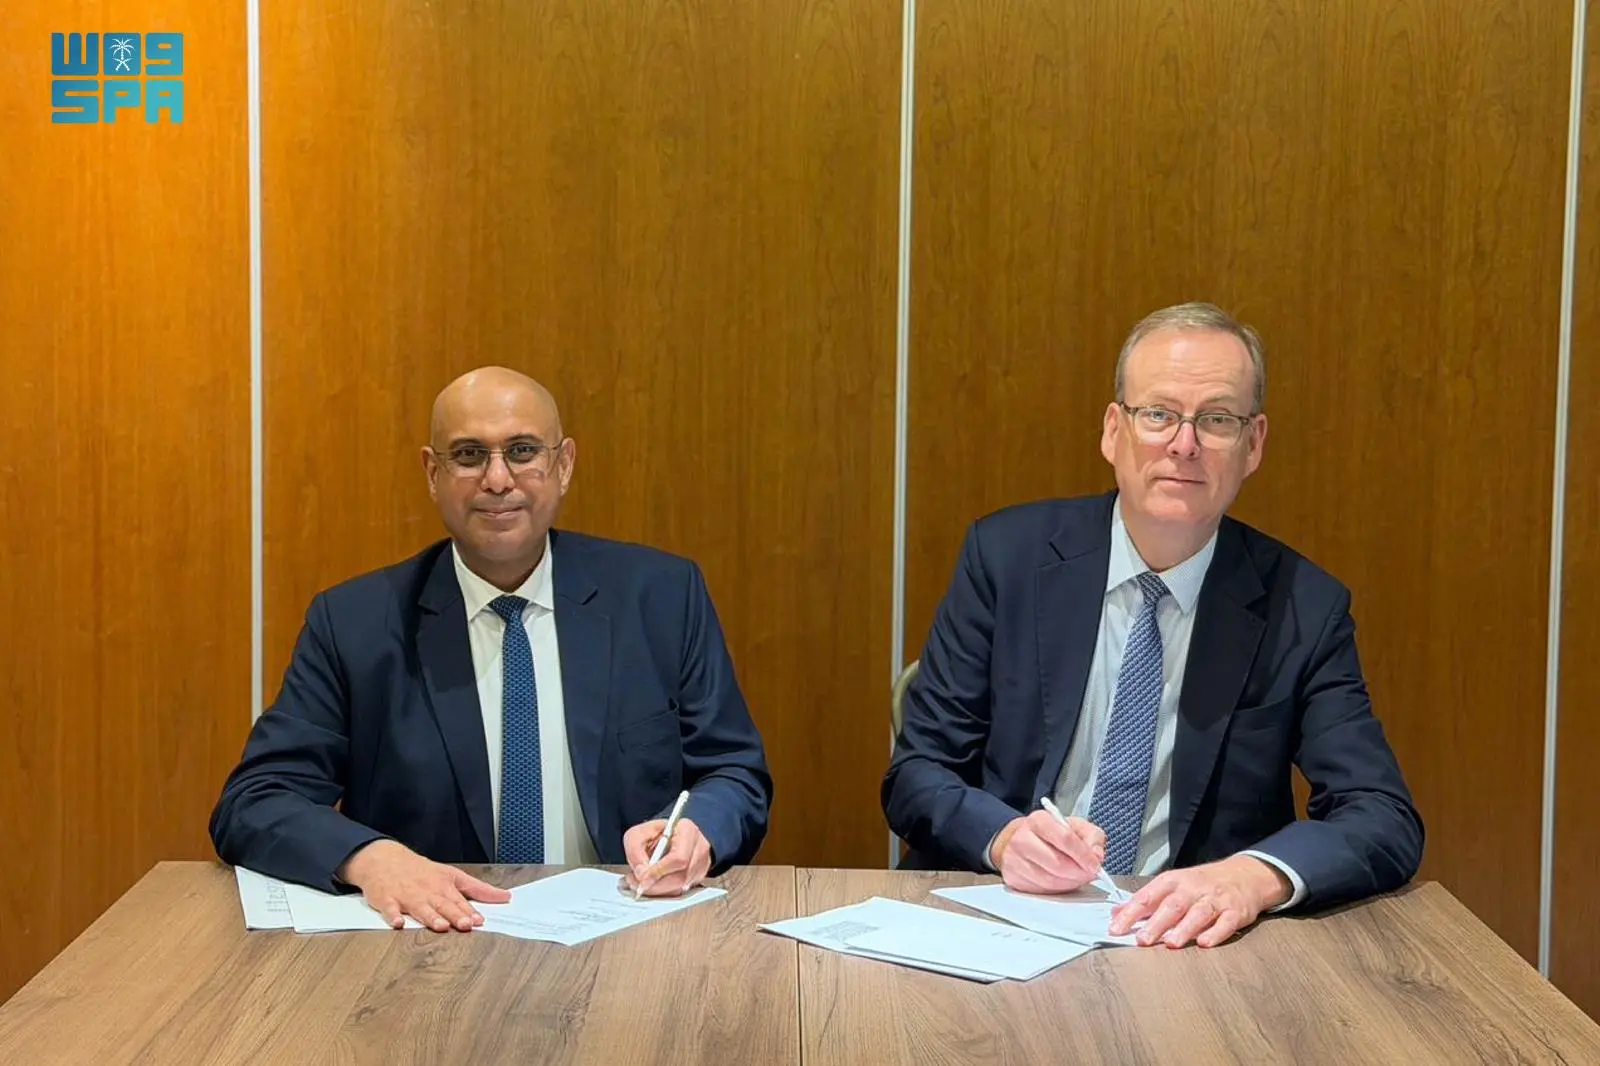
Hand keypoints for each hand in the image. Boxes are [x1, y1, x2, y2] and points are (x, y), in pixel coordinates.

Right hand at [337, 840, 511, 931]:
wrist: (384, 859)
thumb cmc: (421, 871)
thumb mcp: (451, 875)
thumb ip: (478, 889)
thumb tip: (505, 897)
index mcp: (443, 885)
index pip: (459, 900)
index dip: (470, 911)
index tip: (480, 921)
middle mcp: (427, 891)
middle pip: (443, 904)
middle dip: (455, 915)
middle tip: (466, 925)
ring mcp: (407, 895)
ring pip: (420, 908)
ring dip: (430, 917)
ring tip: (440, 926)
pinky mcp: (387, 900)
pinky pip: (389, 909)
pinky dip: (393, 916)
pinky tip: (398, 923)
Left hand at [623, 817, 712, 896]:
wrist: (663, 838)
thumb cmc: (653, 834)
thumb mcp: (637, 835)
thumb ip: (635, 851)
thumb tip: (641, 874)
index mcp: (687, 830)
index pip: (679, 858)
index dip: (659, 871)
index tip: (642, 878)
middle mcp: (699, 847)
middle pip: (682, 876)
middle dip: (657, 885)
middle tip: (639, 884)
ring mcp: (702, 863)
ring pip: (681, 886)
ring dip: (659, 890)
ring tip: (644, 882)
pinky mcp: (698, 876)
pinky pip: (682, 890)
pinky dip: (665, 891)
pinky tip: (655, 883)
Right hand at [991, 811, 1106, 893]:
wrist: (1022, 841)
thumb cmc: (1051, 835)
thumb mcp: (1075, 827)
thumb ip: (1092, 837)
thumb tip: (1097, 856)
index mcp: (1039, 820)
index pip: (1065, 838)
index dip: (1084, 855)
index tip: (1095, 865)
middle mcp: (1022, 838)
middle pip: (1057, 863)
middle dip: (1078, 873)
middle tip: (1089, 874)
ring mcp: (1014, 859)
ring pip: (1049, 880)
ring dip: (1069, 883)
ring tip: (1076, 877)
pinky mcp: (1012, 878)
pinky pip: (1040, 890)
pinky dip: (1056, 890)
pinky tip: (1061, 881)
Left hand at [1109, 854, 1290, 947]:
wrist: (1244, 875)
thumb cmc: (1202, 883)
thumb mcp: (1172, 885)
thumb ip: (1146, 900)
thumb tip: (1116, 913)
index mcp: (1173, 881)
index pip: (1148, 896)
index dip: (1131, 912)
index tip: (1116, 928)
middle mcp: (1193, 888)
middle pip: (1173, 905)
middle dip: (1156, 923)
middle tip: (1142, 939)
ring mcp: (1215, 900)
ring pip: (1198, 913)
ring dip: (1184, 928)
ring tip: (1170, 943)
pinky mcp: (1235, 911)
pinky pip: (1226, 922)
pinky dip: (1216, 933)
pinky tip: (1204, 943)